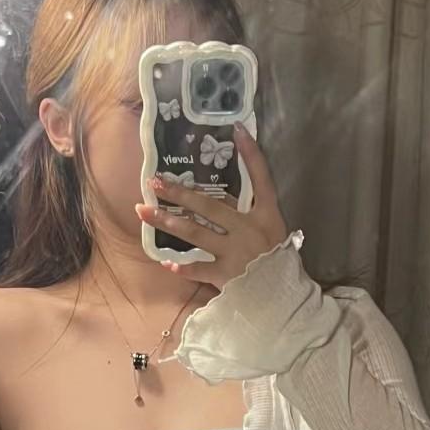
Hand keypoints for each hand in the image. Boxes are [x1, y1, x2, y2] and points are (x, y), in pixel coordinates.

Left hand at [134, 123, 289, 290]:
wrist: (284, 299)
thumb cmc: (279, 264)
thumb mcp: (276, 233)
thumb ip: (255, 215)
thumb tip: (225, 199)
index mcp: (267, 216)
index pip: (261, 178)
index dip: (251, 154)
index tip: (238, 130)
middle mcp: (248, 229)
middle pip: (210, 206)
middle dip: (180, 193)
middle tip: (155, 182)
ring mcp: (236, 253)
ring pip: (196, 233)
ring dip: (168, 222)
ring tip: (144, 212)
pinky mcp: (226, 275)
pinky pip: (199, 269)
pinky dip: (183, 267)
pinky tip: (167, 263)